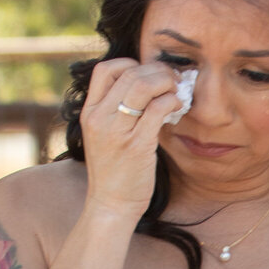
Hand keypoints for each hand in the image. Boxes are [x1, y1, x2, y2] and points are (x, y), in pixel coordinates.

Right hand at [79, 58, 182, 218]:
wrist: (111, 204)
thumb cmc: (113, 170)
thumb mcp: (104, 135)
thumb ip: (117, 111)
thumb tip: (148, 87)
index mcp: (89, 112)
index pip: (105, 69)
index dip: (131, 64)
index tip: (148, 75)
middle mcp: (100, 118)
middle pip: (129, 73)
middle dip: (157, 71)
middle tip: (172, 79)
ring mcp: (117, 131)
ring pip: (143, 86)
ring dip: (166, 82)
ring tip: (177, 90)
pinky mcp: (136, 145)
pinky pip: (158, 109)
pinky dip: (172, 101)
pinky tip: (178, 107)